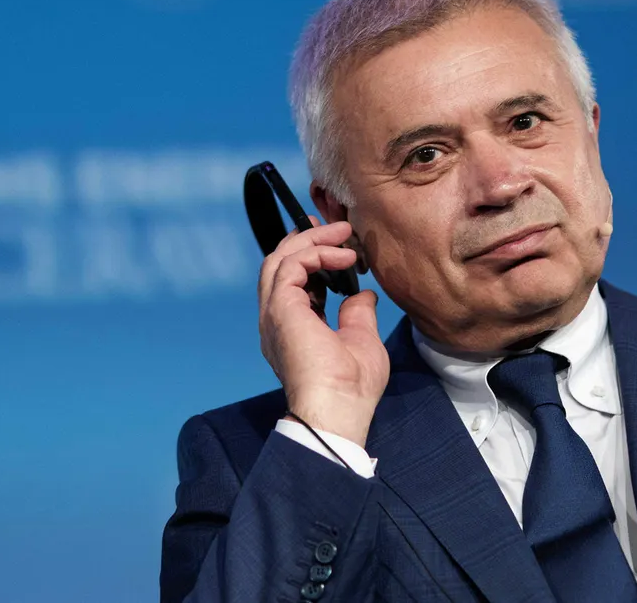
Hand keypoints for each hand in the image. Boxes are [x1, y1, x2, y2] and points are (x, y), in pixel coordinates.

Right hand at [258, 218, 388, 446]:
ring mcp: (274, 313)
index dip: (311, 256)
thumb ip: (357, 314)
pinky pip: (292, 264)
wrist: (340, 408)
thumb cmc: (352, 387)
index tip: (337, 242)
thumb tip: (362, 295)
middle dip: (306, 239)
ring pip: (280, 258)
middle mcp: (277, 318)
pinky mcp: (281, 308)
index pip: (292, 280)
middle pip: (280, 263)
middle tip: (336, 227)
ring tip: (342, 233)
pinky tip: (344, 257)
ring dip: (312, 240)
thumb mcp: (361, 340)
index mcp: (292, 327)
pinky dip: (317, 253)